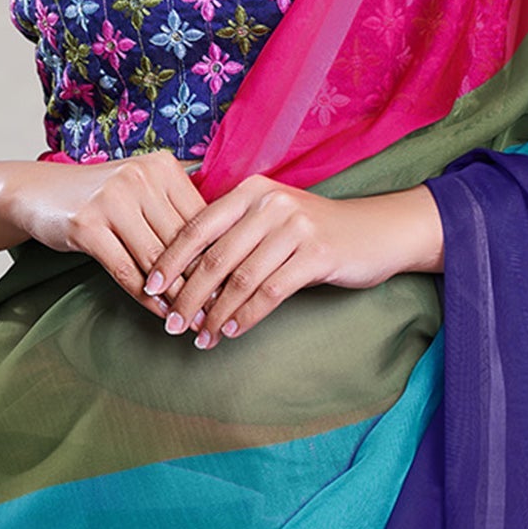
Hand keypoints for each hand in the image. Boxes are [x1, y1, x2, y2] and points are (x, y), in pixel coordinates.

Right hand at [10, 151, 209, 321]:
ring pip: (157, 258)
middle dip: (202, 281)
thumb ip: (176, 212)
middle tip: (219, 311)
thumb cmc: (101, 198)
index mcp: (162, 166)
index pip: (201, 217)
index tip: (232, 286)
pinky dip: (146, 296)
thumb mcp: (142, 191)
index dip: (218, 256)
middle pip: (182, 240)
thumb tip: (220, 255)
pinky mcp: (86, 224)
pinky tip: (160, 312)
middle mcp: (140, 177)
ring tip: (194, 319)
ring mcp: (111, 199)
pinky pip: (125, 269)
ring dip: (177, 295)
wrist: (39, 192)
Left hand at [142, 176, 437, 347]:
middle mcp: (269, 204)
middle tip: (171, 324)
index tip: (150, 288)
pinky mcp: (316, 254)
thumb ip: (235, 233)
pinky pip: (270, 292)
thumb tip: (186, 275)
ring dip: (215, 313)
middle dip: (187, 295)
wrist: (377, 231)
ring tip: (200, 336)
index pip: (197, 226)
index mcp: (251, 192)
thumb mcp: (273, 218)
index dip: (170, 260)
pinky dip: (246, 315)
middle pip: (214, 257)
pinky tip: (232, 331)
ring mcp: (294, 227)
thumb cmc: (316, 230)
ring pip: (240, 278)